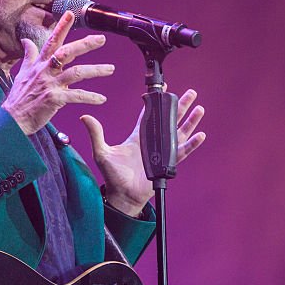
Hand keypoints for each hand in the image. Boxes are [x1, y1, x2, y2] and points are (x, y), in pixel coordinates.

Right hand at [2, 11, 114, 135]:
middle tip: (102, 39)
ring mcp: (49, 84)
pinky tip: (102, 99)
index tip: (71, 13)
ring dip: (95, 70)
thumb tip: (25, 40)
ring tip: (110, 69)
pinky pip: (76, 96)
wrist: (13, 119)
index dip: (61, 27)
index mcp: (39, 63)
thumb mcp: (23, 72)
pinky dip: (90, 97)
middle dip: (85, 44)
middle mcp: (45, 71)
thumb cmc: (19, 96)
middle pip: (66, 52)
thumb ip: (29, 55)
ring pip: (76, 73)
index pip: (51, 41)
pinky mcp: (53, 99)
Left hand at [81, 89, 205, 216]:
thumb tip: (85, 117)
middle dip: (181, 106)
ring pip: (180, 133)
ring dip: (190, 121)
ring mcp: (162, 152)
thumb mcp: (102, 152)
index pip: (149, 114)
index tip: (164, 89)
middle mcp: (152, 142)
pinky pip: (182, 151)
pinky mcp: (168, 163)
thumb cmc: (113, 176)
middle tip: (190, 94)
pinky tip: (200, 135)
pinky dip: (192, 144)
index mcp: (138, 136)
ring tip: (199, 109)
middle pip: (170, 119)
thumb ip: (96, 134)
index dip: (157, 102)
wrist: (123, 195)